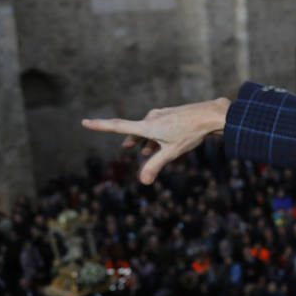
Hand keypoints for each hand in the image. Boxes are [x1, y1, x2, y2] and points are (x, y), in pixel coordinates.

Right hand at [82, 98, 229, 184]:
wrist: (212, 115)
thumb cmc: (191, 133)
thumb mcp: (172, 152)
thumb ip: (155, 166)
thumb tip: (142, 181)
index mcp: (147, 125)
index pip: (118, 126)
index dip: (99, 125)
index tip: (84, 122)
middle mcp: (152, 117)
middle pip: (137, 132)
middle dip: (135, 142)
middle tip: (128, 148)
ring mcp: (162, 114)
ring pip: (149, 129)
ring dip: (148, 141)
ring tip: (149, 151)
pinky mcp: (172, 113)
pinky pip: (160, 125)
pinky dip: (158, 136)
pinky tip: (169, 141)